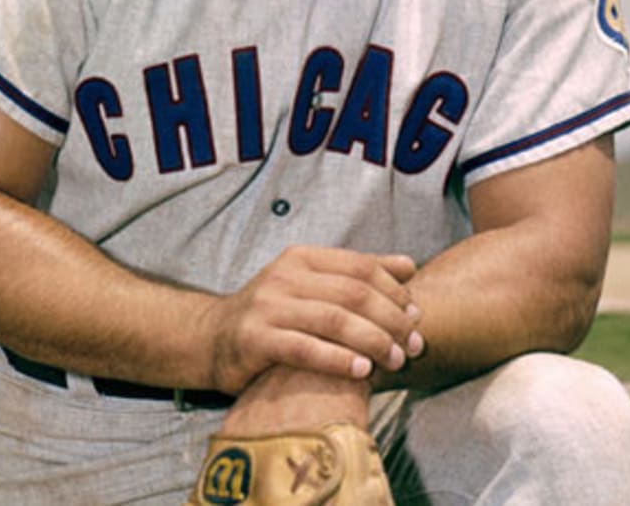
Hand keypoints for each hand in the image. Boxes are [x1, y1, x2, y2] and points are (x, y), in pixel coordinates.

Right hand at [203, 246, 422, 393]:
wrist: (212, 339)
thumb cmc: (272, 315)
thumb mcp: (311, 286)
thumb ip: (357, 275)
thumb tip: (409, 266)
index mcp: (302, 258)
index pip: (361, 267)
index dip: (395, 291)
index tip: (417, 316)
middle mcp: (285, 276)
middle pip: (354, 293)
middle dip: (391, 320)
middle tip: (413, 345)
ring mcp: (268, 307)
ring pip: (334, 320)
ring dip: (373, 342)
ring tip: (395, 360)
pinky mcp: (255, 339)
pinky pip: (305, 349)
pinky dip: (338, 359)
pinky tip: (361, 371)